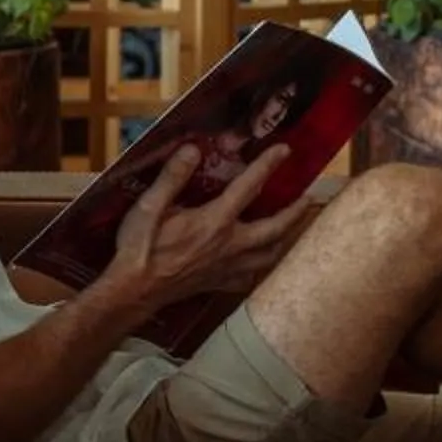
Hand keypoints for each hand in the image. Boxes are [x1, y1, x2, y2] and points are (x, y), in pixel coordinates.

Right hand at [99, 142, 312, 319]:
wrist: (133, 291)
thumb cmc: (140, 247)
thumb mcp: (149, 205)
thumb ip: (173, 177)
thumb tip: (192, 150)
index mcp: (215, 222)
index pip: (249, 188)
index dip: (268, 166)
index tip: (285, 150)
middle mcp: (229, 245)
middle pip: (275, 228)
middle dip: (295, 212)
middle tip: (308, 198)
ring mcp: (228, 267)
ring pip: (270, 255)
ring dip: (286, 239)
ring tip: (294, 228)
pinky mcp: (219, 283)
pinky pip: (251, 277)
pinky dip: (261, 267)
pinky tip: (260, 262)